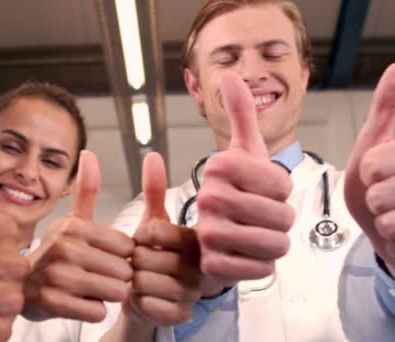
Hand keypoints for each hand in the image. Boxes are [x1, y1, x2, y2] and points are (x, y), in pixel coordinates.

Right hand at [23, 150, 133, 321]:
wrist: (22, 286)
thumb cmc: (56, 254)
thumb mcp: (71, 221)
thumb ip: (86, 189)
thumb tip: (88, 152)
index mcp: (74, 226)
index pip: (126, 246)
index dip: (122, 256)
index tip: (106, 257)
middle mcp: (64, 248)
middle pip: (123, 270)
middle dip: (117, 277)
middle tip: (98, 276)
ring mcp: (57, 276)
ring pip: (115, 291)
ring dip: (108, 294)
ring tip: (91, 288)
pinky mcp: (52, 303)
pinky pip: (98, 312)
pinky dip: (94, 310)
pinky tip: (80, 302)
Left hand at [122, 152, 201, 325]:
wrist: (155, 297)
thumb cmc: (155, 255)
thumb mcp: (155, 221)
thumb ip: (155, 190)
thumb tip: (152, 155)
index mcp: (196, 237)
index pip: (153, 229)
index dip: (139, 236)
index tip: (145, 241)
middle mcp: (199, 264)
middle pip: (144, 257)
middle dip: (134, 260)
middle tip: (143, 263)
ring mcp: (192, 291)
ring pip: (142, 281)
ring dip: (133, 281)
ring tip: (143, 278)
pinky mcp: (181, 314)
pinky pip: (146, 303)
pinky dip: (137, 300)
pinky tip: (145, 296)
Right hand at [195, 72, 294, 295]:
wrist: (209, 237)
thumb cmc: (234, 191)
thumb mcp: (241, 152)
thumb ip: (240, 114)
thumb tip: (228, 75)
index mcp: (219, 167)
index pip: (283, 183)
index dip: (281, 190)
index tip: (261, 189)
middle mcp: (209, 197)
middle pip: (284, 216)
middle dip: (280, 220)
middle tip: (258, 216)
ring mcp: (208, 233)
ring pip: (277, 244)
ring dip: (274, 243)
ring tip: (254, 235)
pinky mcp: (213, 265)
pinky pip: (262, 268)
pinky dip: (261, 265)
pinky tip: (244, 255)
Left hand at [344, 64, 394, 273]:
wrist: (393, 237)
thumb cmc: (385, 187)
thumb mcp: (380, 140)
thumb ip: (388, 107)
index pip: (376, 159)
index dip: (375, 163)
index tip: (379, 171)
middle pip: (377, 168)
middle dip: (373, 185)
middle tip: (385, 190)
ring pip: (382, 199)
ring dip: (380, 210)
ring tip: (394, 209)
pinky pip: (391, 225)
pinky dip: (388, 230)